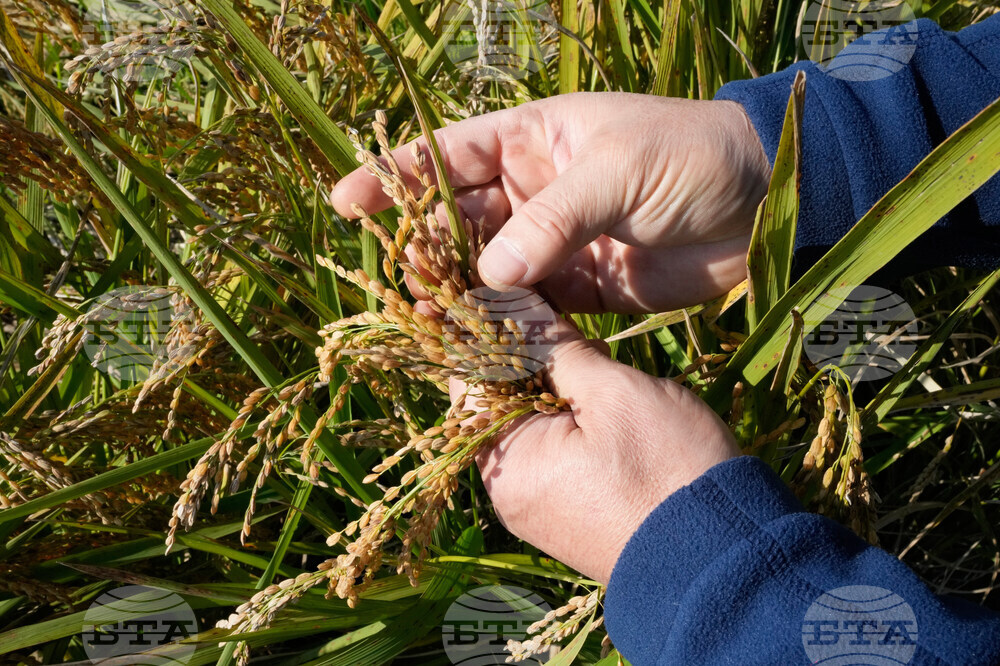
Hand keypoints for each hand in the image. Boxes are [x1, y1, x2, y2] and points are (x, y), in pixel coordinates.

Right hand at [331, 92, 769, 313]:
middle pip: (461, 221)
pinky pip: (531, 308)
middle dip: (425, 249)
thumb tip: (488, 273)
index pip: (449, 154)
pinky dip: (506, 325)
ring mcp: (557, 242)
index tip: (346, 202)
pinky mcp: (583, 288)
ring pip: (490, 270)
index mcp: (536, 139)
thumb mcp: (618, 171)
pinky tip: (478, 343)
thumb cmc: (690, 158)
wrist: (764, 203)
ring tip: (426, 321)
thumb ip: (553, 220)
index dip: (395, 177)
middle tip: (394, 283)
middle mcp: (536, 190)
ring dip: (459, 295)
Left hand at [451, 305, 739, 583]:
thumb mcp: (614, 393)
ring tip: (588, 353)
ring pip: (526, 424)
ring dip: (549, 384)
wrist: (723, 559)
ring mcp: (536, 507)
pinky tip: (599, 395)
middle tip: (558, 317)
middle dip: (524, 355)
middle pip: (496, 401)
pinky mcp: (566, 513)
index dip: (487, 328)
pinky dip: (565, 418)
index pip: (468, 377)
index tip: (513, 291)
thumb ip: (555, 349)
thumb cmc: (668, 470)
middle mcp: (507, 490)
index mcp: (504, 461)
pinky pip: (549, 452)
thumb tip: (517, 310)